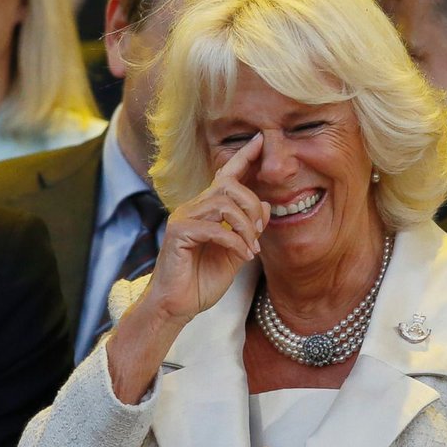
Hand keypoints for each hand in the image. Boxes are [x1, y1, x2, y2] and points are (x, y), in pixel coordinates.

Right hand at [140, 135, 270, 323]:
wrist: (177, 306)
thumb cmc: (201, 281)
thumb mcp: (236, 253)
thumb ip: (249, 230)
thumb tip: (269, 207)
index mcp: (206, 209)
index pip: (225, 175)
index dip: (243, 156)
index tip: (260, 140)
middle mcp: (193, 208)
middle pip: (228, 185)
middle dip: (252, 204)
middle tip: (260, 231)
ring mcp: (183, 218)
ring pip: (224, 203)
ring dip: (246, 225)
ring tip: (252, 246)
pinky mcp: (178, 232)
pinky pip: (215, 228)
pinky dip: (235, 241)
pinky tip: (243, 255)